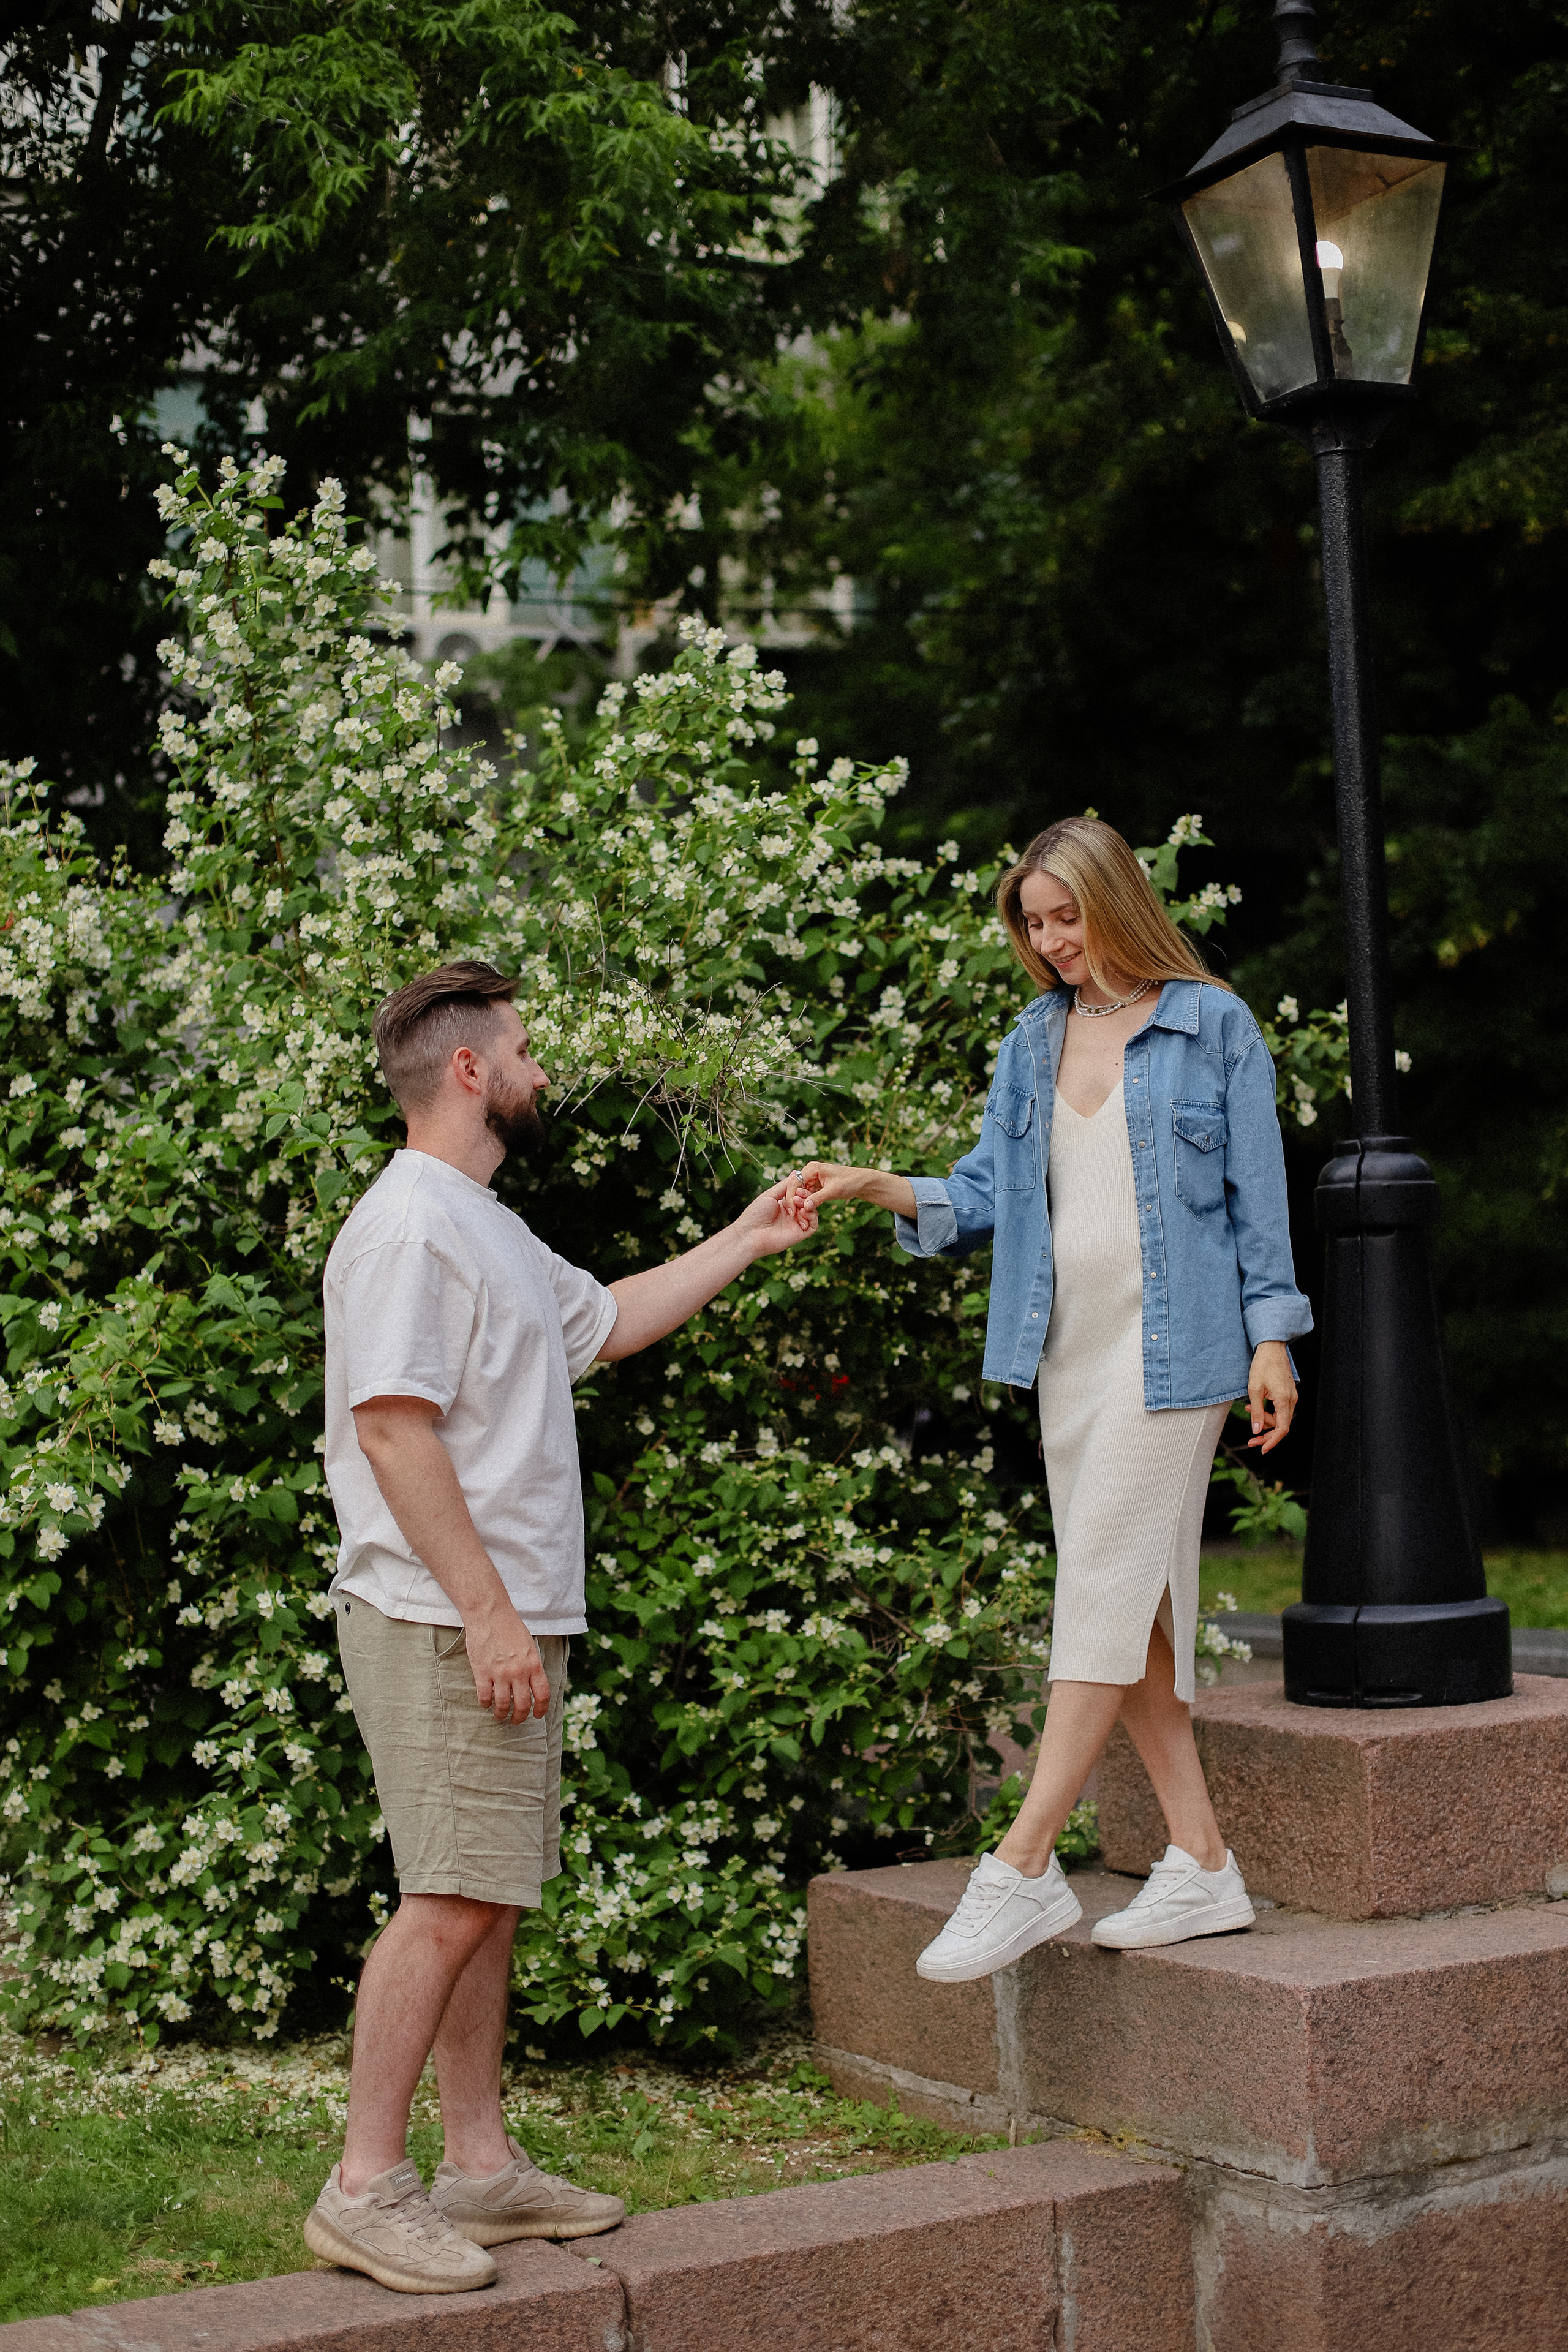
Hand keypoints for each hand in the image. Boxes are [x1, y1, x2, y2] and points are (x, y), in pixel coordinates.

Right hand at [465, 1605, 550, 1721]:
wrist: (490, 1614)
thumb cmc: (510, 1627)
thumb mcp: (529, 1646)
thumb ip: (531, 1665)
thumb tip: (531, 1684)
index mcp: (534, 1665)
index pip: (542, 1695)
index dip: (541, 1709)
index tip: (537, 1716)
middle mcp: (519, 1672)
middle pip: (523, 1705)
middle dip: (520, 1717)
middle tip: (516, 1720)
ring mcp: (500, 1674)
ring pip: (503, 1705)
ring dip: (501, 1714)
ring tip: (500, 1715)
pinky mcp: (482, 1673)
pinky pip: (484, 1697)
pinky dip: (485, 1704)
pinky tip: (486, 1703)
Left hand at [734, 1177, 818, 1259]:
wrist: (751, 1234)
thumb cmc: (756, 1214)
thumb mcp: (770, 1195)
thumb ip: (785, 1185)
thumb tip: (795, 1173)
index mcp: (784, 1204)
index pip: (800, 1193)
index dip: (802, 1188)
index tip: (799, 1184)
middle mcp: (792, 1214)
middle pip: (808, 1201)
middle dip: (806, 1194)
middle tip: (798, 1193)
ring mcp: (796, 1224)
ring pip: (812, 1211)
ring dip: (808, 1204)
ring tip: (797, 1202)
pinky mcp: (800, 1234)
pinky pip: (813, 1225)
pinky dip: (811, 1216)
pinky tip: (801, 1212)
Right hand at [785, 1163, 917, 1218]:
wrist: (861, 1183)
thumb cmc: (849, 1182)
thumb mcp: (834, 1191)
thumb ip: (818, 1198)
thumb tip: (805, 1206)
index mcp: (812, 1168)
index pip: (794, 1183)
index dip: (791, 1197)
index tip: (792, 1211)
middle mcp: (809, 1172)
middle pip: (795, 1188)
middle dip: (794, 1201)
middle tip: (795, 1215)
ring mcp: (812, 1179)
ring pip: (800, 1193)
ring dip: (800, 1204)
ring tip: (801, 1215)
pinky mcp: (816, 1186)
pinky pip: (807, 1195)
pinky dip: (806, 1203)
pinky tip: (807, 1212)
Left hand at [1247, 1342, 1297, 1454]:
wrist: (1271, 1348)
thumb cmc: (1262, 1365)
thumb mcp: (1254, 1389)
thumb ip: (1255, 1411)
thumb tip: (1255, 1431)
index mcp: (1284, 1400)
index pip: (1282, 1429)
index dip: (1272, 1441)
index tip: (1262, 1449)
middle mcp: (1291, 1400)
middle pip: (1281, 1426)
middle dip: (1266, 1434)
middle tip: (1250, 1440)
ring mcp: (1291, 1397)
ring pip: (1280, 1418)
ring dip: (1264, 1420)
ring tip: (1247, 1410)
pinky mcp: (1288, 1393)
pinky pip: (1280, 1410)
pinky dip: (1268, 1412)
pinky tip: (1254, 1406)